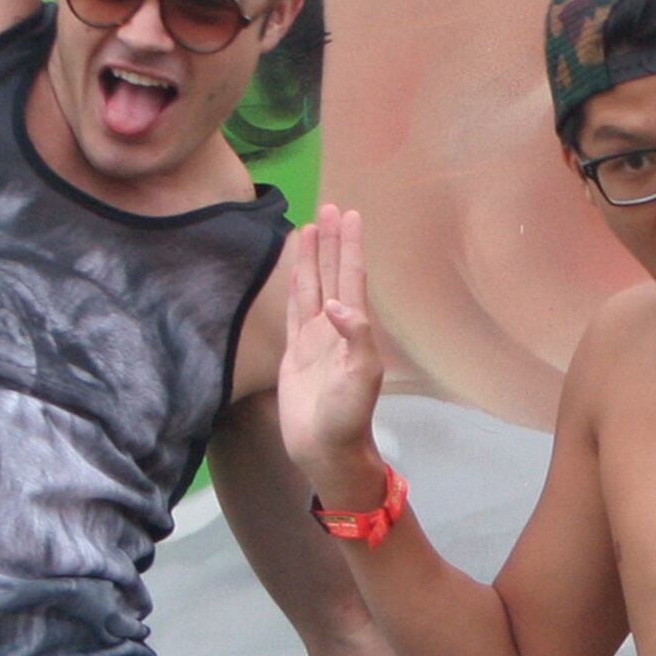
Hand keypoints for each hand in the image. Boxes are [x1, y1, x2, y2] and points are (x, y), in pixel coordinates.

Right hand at [274, 209, 390, 502]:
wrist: (325, 448)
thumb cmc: (348, 416)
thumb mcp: (360, 375)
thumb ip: (353, 336)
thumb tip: (335, 305)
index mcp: (355, 329)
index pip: (352, 276)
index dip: (351, 246)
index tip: (349, 214)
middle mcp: (337, 327)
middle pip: (334, 273)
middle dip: (332, 241)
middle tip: (329, 207)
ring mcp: (315, 338)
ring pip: (314, 286)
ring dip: (313, 257)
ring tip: (311, 226)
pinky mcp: (296, 352)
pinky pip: (295, 309)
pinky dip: (296, 286)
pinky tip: (297, 269)